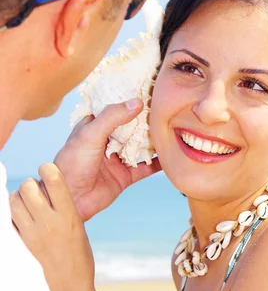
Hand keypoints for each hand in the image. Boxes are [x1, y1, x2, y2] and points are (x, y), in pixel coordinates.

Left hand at [10, 163, 95, 290]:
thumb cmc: (78, 259)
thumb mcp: (78, 228)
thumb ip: (63, 208)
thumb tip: (46, 188)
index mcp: (69, 215)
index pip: (54, 178)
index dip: (47, 168)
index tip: (46, 170)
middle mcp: (49, 222)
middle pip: (28, 187)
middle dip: (29, 185)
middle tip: (34, 192)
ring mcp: (31, 235)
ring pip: (13, 201)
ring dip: (17, 198)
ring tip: (24, 205)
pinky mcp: (19, 246)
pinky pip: (7, 221)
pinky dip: (10, 216)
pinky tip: (19, 221)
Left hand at [54, 99, 161, 221]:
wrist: (70, 200)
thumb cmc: (71, 164)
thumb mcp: (90, 134)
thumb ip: (112, 117)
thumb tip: (136, 102)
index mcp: (95, 126)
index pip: (116, 109)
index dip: (131, 100)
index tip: (150, 91)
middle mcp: (108, 140)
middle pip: (132, 127)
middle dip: (147, 120)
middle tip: (168, 110)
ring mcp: (118, 158)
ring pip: (141, 146)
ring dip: (154, 140)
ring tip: (173, 130)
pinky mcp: (125, 176)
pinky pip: (145, 167)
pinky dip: (158, 163)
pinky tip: (171, 156)